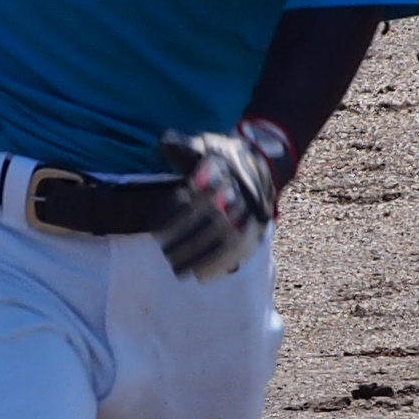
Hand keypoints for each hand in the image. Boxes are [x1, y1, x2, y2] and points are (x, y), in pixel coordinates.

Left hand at [153, 121, 287, 279]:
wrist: (262, 162)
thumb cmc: (222, 155)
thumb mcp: (204, 144)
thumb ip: (183, 145)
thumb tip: (164, 142)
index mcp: (227, 169)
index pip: (201, 194)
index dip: (177, 212)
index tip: (156, 228)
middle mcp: (242, 191)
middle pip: (214, 220)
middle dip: (187, 239)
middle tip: (164, 252)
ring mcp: (253, 212)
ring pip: (228, 239)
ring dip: (202, 257)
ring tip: (177, 268)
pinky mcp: (258, 228)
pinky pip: (242, 251)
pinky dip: (221, 265)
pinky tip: (201, 276)